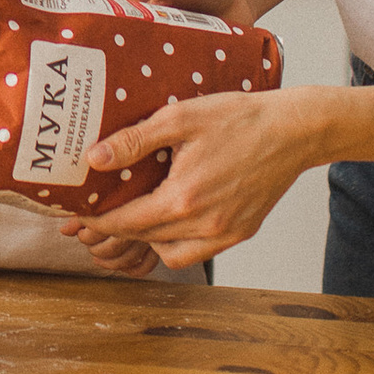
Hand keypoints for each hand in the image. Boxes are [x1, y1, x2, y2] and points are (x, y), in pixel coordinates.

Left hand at [56, 86, 321, 269]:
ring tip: (135, 218)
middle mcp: (204, 224)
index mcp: (183, 198)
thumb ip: (135, 140)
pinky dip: (178, 245)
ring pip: (171, 255)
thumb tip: (95, 158)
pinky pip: (199, 253)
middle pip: (145, 240)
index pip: (126, 223)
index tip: (80, 216)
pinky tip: (171, 222)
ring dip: (148, 242)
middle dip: (116, 231)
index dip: (98, 221)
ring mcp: (225, 233)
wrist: (293, 130)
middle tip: (98, 216)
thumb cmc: (240, 118)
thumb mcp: (180, 118)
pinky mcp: (241, 233)